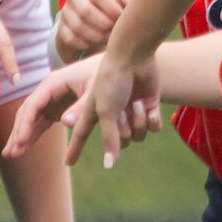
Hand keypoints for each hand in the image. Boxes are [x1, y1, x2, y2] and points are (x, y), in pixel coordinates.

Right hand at [3, 56, 97, 157]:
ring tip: (12, 154)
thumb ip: (81, 106)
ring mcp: (50, 100)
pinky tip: (25, 148)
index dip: (25, 123)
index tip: (20, 141)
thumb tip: (64, 122)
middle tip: (9, 153)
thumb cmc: (105, 76)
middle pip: (27, 112)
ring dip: (22, 136)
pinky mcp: (56, 108)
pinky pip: (40, 123)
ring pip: (31, 119)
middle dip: (18, 132)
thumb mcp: (95, 91)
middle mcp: (47, 90)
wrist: (114, 69)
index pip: (33, 104)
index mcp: (53, 83)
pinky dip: (32, 135)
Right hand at [54, 0, 132, 61]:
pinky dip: (84, 44)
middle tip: (115, 32)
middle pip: (85, 11)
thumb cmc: (114, 2)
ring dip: (96, 36)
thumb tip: (134, 7)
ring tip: (108, 39)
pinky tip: (96, 43)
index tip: (122, 19)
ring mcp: (65, 10)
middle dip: (104, 25)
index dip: (111, 9)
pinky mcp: (61, 26)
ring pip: (77, 26)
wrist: (96, 15)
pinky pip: (70, 38)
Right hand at [62, 48, 160, 168]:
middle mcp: (112, 114)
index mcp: (95, 112)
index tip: (68, 163)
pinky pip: (153, 127)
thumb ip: (108, 139)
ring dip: (139, 122)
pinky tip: (149, 107)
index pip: (81, 136)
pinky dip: (152, 119)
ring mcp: (130, 111)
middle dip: (124, 129)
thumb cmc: (112, 79)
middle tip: (124, 110)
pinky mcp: (148, 106)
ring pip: (138, 136)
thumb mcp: (107, 112)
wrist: (135, 57)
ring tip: (136, 104)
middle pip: (120, 142)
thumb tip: (109, 165)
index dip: (74, 150)